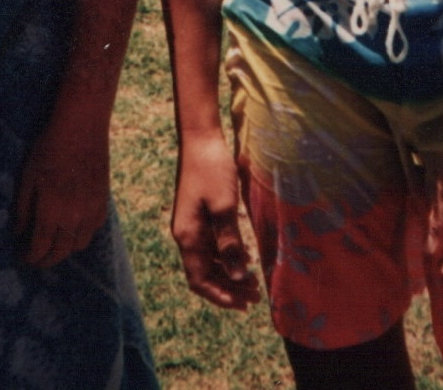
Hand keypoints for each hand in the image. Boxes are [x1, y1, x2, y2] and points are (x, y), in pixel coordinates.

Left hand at [14, 109, 110, 268]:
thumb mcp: (28, 176)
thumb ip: (23, 208)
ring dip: (65, 249)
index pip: (40, 247)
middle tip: (37, 259)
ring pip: (79, 244)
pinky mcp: (103, 202)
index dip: (31, 257)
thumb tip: (19, 232)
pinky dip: (82, 234)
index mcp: (51, 211)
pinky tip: (74, 228)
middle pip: (60, 252)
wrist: (81, 128)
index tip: (24, 258)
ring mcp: (91, 210)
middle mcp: (73, 217)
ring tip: (55, 245)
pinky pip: (94, 229)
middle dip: (47, 260)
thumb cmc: (49, 148)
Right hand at [172, 133, 260, 309]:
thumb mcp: (224, 207)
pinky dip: (227, 258)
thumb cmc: (212, 170)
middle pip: (204, 274)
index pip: (200, 280)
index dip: (221, 296)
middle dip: (229, 288)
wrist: (201, 139)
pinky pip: (211, 247)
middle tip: (256, 296)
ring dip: (229, 275)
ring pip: (208, 262)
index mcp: (187, 236)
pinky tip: (245, 259)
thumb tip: (237, 276)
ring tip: (255, 283)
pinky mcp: (199, 216)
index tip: (244, 303)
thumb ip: (229, 243)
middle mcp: (185, 235)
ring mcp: (191, 225)